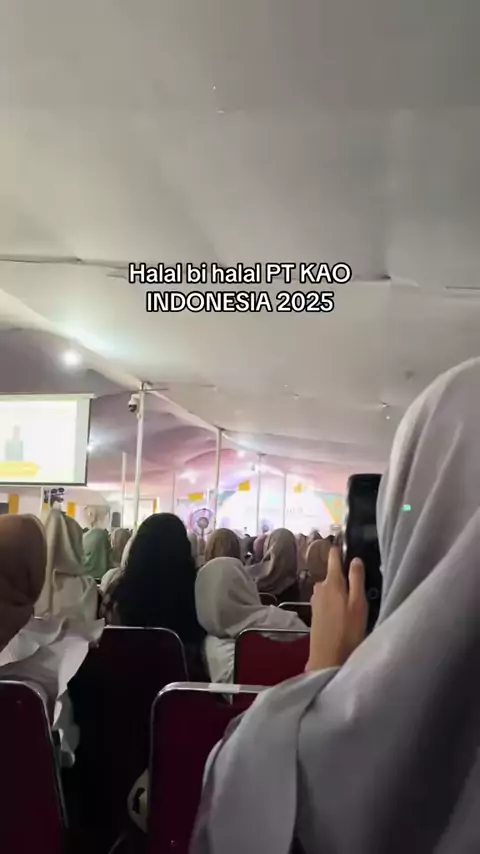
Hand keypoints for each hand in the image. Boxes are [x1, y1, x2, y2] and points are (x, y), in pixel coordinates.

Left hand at [305, 546, 367, 671]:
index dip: (341, 548)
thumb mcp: (358, 604)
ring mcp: (316, 600)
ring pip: (331, 587)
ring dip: (341, 589)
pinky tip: (345, 612)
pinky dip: (336, 600)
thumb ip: (356, 580)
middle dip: (345, 574)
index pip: (333, 556)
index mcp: (331, 581)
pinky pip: (328, 598)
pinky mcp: (315, 613)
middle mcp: (319, 587)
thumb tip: (355, 559)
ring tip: (356, 600)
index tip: (350, 543)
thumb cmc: (347, 632)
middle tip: (362, 583)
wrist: (327, 660)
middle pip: (334, 573)